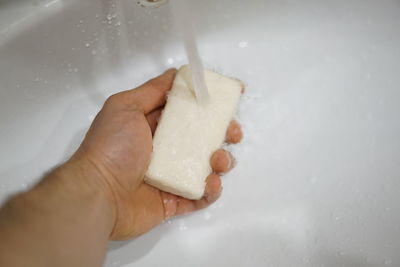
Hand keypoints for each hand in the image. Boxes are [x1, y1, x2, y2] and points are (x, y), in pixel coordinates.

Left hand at [70, 69, 242, 239]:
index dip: (209, 104)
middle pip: (202, 138)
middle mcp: (165, 149)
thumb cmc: (112, 147)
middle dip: (223, 132)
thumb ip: (152, 90)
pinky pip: (200, 194)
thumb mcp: (126, 107)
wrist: (99, 194)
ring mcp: (171, 175)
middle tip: (233, 132)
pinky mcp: (174, 200)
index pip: (188, 111)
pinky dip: (211, 189)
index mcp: (154, 125)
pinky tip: (210, 182)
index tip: (231, 97)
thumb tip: (176, 73)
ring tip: (218, 160)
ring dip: (221, 161)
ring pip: (206, 165)